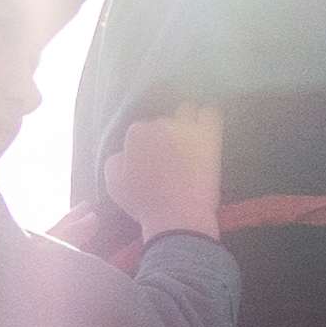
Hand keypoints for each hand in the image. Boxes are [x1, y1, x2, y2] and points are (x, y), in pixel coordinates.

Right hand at [100, 104, 225, 241]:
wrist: (175, 216)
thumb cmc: (143, 202)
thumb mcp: (114, 181)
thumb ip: (117, 157)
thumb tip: (126, 151)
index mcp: (135, 133)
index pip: (142, 129)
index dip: (149, 143)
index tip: (155, 156)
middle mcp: (159, 124)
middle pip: (165, 120)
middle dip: (168, 133)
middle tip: (173, 151)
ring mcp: (185, 127)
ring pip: (188, 110)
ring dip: (188, 120)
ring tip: (191, 136)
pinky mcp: (208, 135)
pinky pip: (211, 113)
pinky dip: (209, 117)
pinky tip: (209, 126)